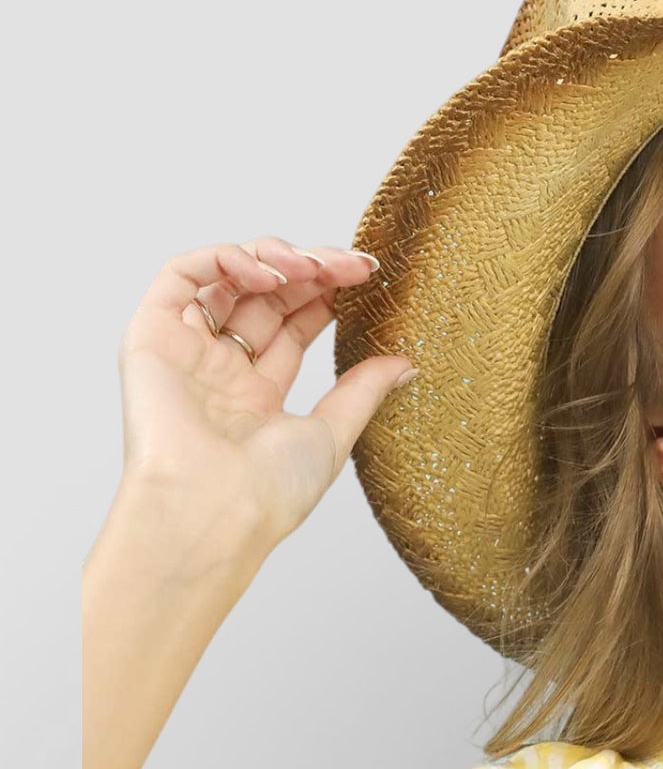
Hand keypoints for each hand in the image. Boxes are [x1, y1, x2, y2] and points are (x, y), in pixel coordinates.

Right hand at [115, 236, 413, 567]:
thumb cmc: (267, 493)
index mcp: (256, 398)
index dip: (326, 297)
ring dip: (272, 258)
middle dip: (309, 272)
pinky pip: (180, 275)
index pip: (291, 328)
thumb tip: (406, 364)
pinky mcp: (151, 335)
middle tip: (351, 265)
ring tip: (313, 266)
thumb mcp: (332, 434)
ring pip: (224, 279)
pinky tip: (268, 273)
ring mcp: (185, 352)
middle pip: (263, 299)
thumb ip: (363, 391)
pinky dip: (224, 259)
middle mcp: (219, 372)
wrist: (213, 510)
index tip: (366, 278)